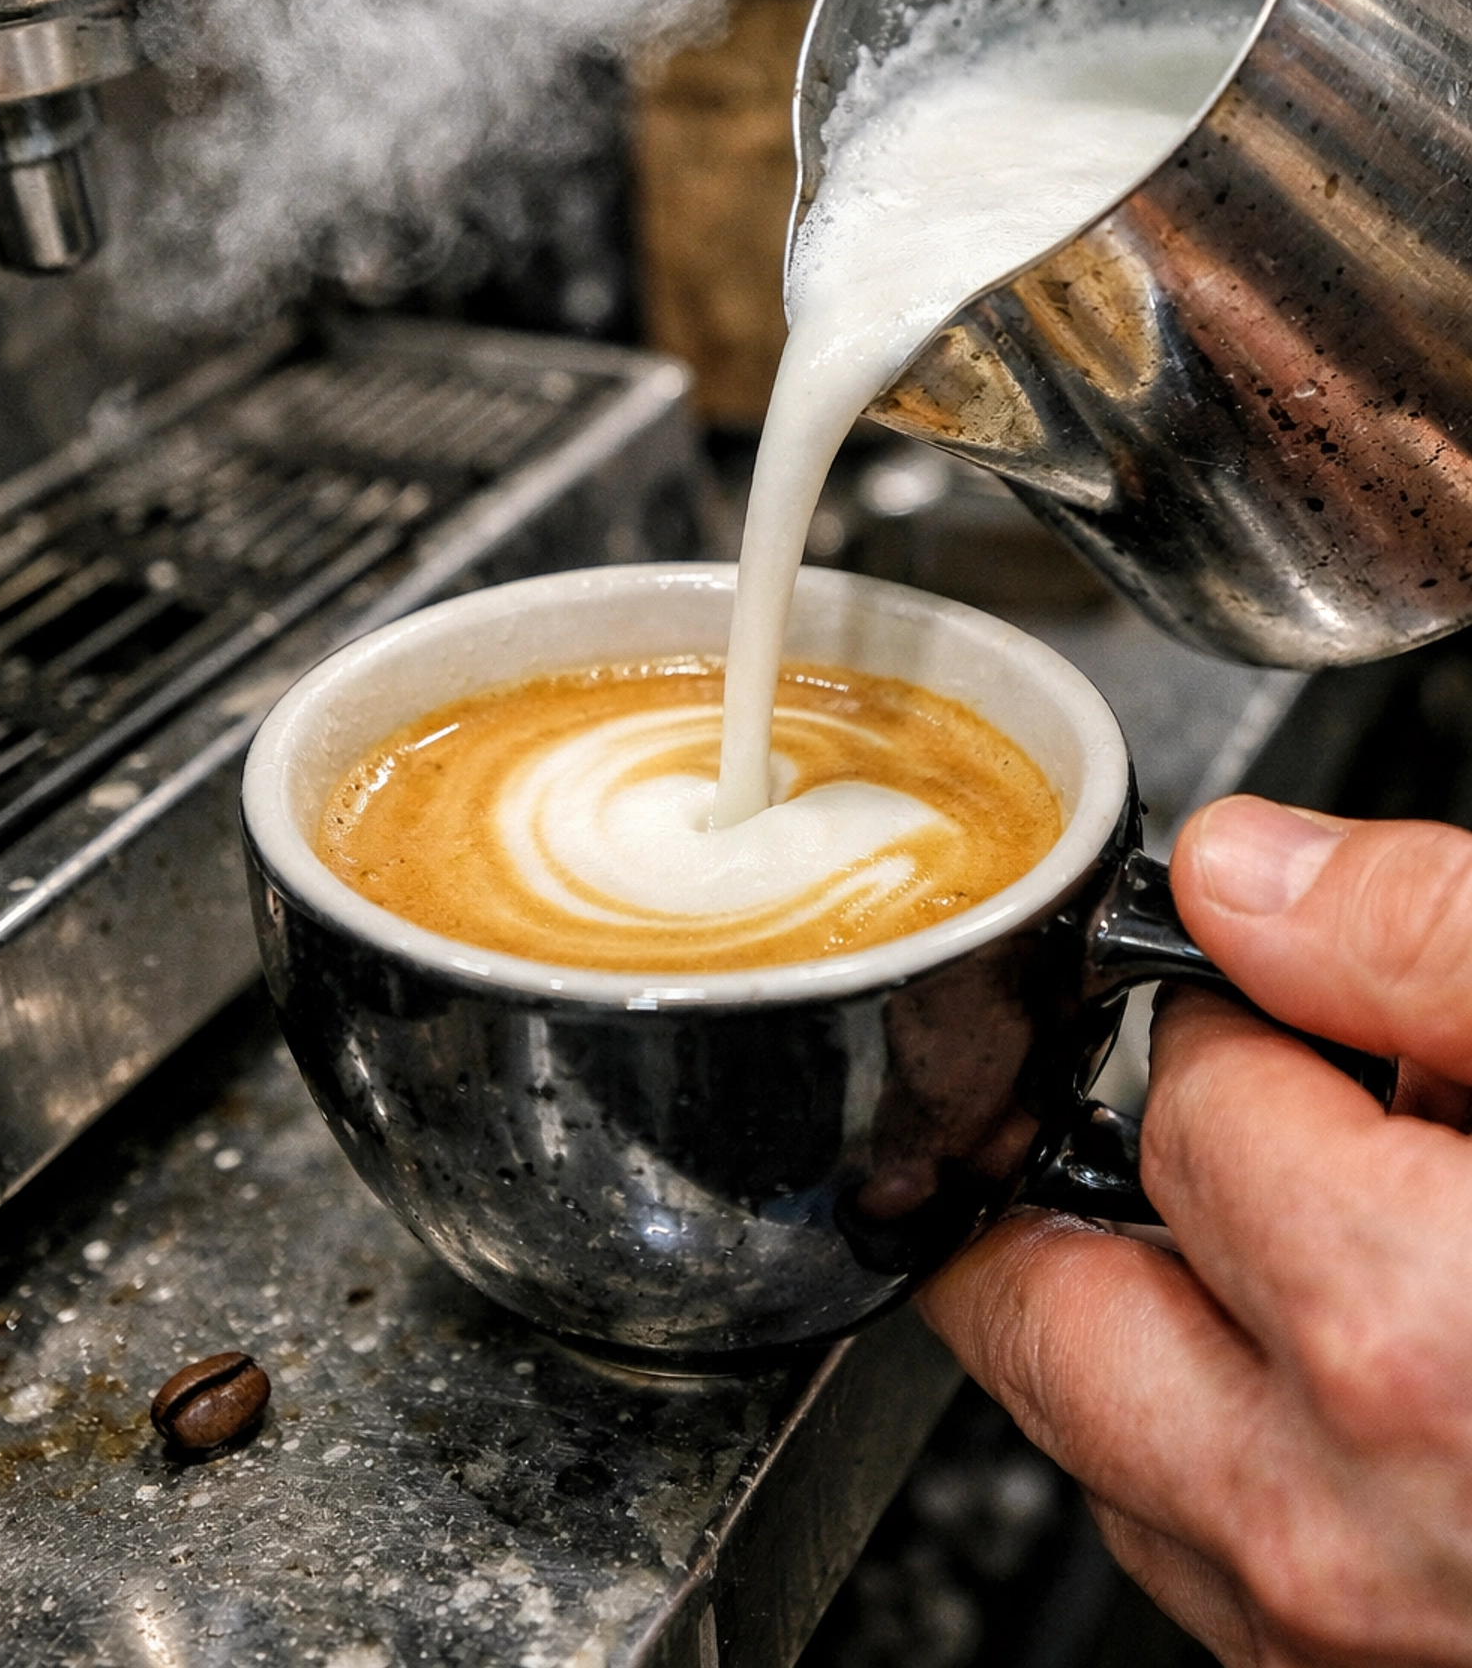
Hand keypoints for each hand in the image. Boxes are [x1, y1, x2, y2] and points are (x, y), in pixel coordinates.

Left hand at [919, 795, 1471, 1664]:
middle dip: (1076, 1178)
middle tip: (1176, 1110)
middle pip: (1041, 1297)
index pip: (1181, 1094)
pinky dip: (1214, 1453)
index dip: (1234, 1019)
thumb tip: (1246, 872)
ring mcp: (1330, 1637)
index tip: (1289, 1011)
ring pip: (1100, 1442)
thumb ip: (1422, 942)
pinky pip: (1198, 1555)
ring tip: (1264, 1244)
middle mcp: (1324, 1520)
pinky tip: (1326, 1381)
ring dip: (1135, 1327)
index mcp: (1392, 1328)